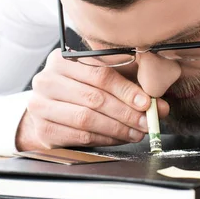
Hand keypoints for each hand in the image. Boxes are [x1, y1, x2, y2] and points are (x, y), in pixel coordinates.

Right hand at [16, 49, 169, 150]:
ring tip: (136, 132)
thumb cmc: (78, 90)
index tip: (146, 103)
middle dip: (125, 113)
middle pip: (94, 98)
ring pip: (87, 119)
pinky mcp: (43, 129)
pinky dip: (104, 138)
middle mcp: (46, 80)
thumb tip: (158, 106)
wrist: (46, 109)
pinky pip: (80, 136)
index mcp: (61, 60)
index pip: (99, 74)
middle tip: (146, 122)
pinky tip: (119, 138)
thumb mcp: (99, 80)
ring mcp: (41, 105)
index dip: (126, 90)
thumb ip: (128, 87)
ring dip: (117, 128)